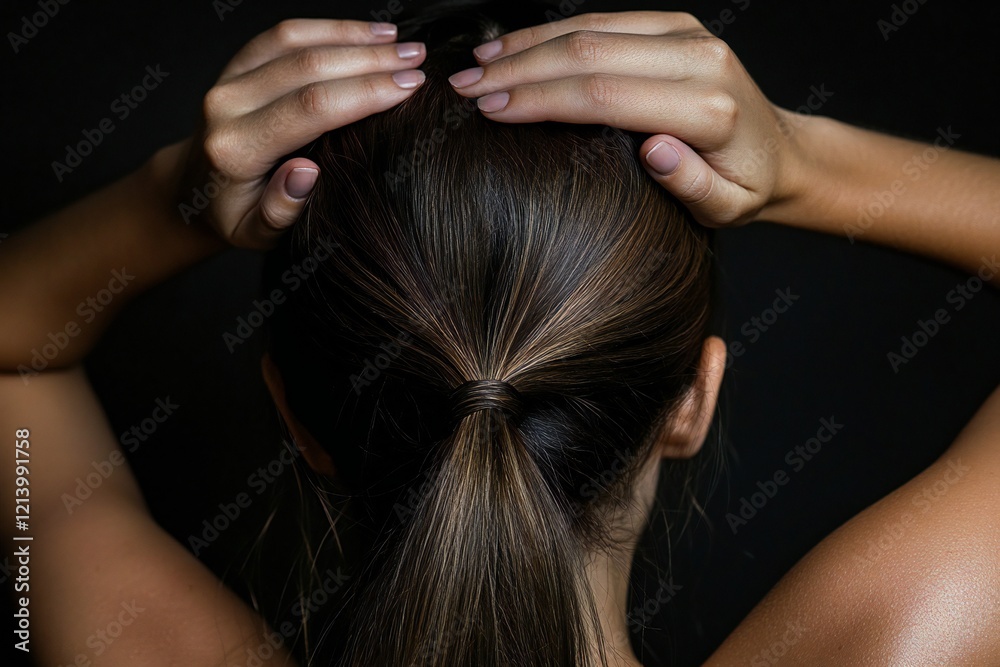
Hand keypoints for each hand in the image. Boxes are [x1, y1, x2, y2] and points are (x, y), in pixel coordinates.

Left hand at [174, 19, 426, 247]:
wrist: (190, 193)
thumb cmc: (233, 217)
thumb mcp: (256, 233)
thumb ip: (280, 209)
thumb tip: (306, 173)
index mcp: (236, 149)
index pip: (311, 107)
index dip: (366, 92)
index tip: (411, 87)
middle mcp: (226, 106)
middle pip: (308, 67)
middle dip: (371, 60)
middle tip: (420, 62)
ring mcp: (228, 79)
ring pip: (295, 40)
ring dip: (354, 36)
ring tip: (402, 43)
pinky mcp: (236, 65)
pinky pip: (283, 35)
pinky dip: (328, 27)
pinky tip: (367, 32)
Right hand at [446, 11, 803, 227]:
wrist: (781, 151)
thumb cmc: (746, 186)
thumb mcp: (726, 207)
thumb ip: (692, 185)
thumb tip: (652, 150)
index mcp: (707, 108)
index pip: (604, 94)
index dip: (540, 99)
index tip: (489, 108)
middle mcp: (699, 58)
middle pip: (589, 53)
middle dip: (518, 69)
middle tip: (463, 87)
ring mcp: (686, 34)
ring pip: (590, 28)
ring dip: (526, 45)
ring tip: (475, 64)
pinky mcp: (676, 24)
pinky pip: (604, 19)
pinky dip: (553, 32)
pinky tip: (513, 46)